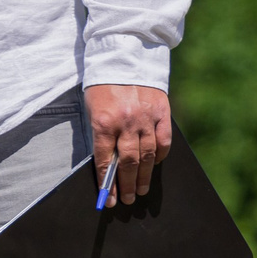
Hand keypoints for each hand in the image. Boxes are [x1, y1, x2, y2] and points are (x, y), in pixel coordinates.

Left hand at [86, 84, 173, 205]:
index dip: (106, 183)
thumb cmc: (102, 86)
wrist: (124, 57)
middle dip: (126, 185)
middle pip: (128, 162)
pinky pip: (163, 140)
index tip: (108, 200)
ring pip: (147, 155)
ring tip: (141, 190)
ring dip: (144, 176)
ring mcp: (146, 118)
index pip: (104, 160)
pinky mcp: (162, 112)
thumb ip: (101, 136)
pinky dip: (160, 155)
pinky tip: (155, 164)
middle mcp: (126, 122)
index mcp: (104, 122)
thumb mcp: (93, 109)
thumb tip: (107, 166)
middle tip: (128, 200)